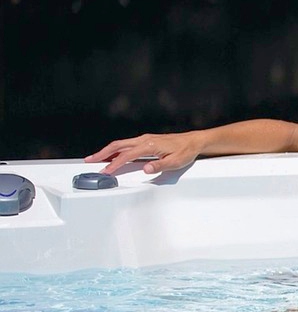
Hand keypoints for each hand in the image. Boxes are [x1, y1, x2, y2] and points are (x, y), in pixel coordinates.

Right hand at [84, 132, 202, 174]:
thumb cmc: (185, 151)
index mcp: (149, 145)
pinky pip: (127, 144)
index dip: (114, 164)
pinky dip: (117, 149)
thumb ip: (159, 165)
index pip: (126, 156)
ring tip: (96, 158)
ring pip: (121, 144)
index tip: (105, 172)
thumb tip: (146, 169)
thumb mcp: (175, 161)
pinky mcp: (147, 141)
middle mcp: (144, 140)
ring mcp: (145, 139)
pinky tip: (113, 155)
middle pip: (118, 146)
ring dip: (107, 151)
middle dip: (102, 153)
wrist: (193, 142)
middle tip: (89, 160)